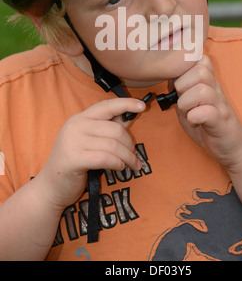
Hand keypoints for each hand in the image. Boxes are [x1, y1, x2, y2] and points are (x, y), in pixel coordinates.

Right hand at [36, 98, 144, 213]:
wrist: (50, 187)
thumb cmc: (74, 163)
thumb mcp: (88, 141)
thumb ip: (106, 129)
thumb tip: (129, 117)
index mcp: (80, 118)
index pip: (106, 105)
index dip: (126, 103)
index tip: (143, 106)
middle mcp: (76, 126)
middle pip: (115, 129)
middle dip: (130, 144)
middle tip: (133, 156)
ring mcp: (73, 142)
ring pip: (113, 145)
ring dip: (128, 157)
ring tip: (132, 165)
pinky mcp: (73, 159)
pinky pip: (105, 158)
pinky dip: (117, 163)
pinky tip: (119, 168)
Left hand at [173, 55, 241, 170]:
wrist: (233, 146)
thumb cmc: (207, 124)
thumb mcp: (189, 104)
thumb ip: (179, 90)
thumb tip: (167, 77)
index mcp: (208, 82)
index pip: (197, 59)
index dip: (182, 70)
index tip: (177, 85)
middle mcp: (216, 89)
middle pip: (199, 71)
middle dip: (182, 86)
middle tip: (181, 100)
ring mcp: (220, 104)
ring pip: (202, 90)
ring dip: (187, 103)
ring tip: (187, 112)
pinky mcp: (222, 121)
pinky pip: (207, 112)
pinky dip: (194, 117)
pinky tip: (194, 121)